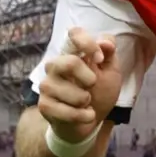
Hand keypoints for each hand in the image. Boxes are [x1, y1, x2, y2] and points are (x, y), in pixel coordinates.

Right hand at [37, 27, 120, 142]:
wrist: (90, 122)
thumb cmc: (100, 92)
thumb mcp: (111, 72)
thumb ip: (109, 54)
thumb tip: (105, 42)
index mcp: (72, 52)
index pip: (74, 34)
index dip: (88, 43)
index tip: (100, 59)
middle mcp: (56, 65)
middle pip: (70, 62)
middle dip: (89, 79)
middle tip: (93, 85)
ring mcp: (47, 85)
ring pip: (70, 91)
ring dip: (86, 100)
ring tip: (86, 103)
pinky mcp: (44, 105)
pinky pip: (67, 111)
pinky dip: (83, 116)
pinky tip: (86, 115)